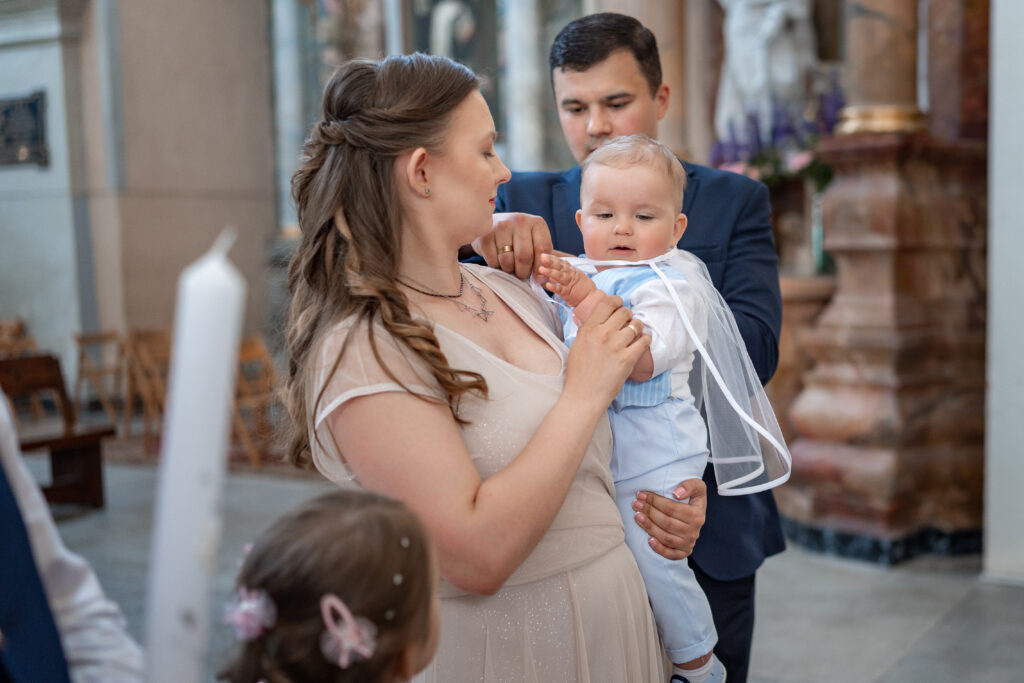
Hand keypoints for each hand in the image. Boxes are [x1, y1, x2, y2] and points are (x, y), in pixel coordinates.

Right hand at [473, 213, 553, 279]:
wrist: (492, 227)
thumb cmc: (518, 239)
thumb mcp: (534, 243)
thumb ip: (543, 259)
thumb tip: (544, 280)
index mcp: (536, 223)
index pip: (543, 248)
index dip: (540, 267)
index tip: (538, 279)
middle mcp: (520, 221)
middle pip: (524, 256)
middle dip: (523, 272)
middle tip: (521, 274)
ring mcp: (501, 226)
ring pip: (507, 261)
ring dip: (509, 269)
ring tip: (509, 265)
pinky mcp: (485, 235)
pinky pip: (493, 261)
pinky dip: (496, 266)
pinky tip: (498, 259)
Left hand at [537, 253, 594, 307]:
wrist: (591, 299)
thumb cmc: (582, 288)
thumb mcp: (575, 277)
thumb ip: (564, 274)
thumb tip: (551, 273)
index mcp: (572, 271)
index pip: (562, 262)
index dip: (553, 258)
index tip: (544, 254)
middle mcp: (571, 275)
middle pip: (560, 267)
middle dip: (551, 262)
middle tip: (542, 257)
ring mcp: (569, 284)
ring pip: (559, 276)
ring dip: (550, 272)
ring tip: (541, 269)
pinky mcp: (568, 293)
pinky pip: (560, 289)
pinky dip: (554, 286)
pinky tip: (547, 284)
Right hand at [562, 294, 649, 410]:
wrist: (583, 395)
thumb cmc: (578, 373)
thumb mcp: (577, 344)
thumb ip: (589, 329)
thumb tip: (600, 318)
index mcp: (589, 328)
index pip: (607, 303)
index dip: (617, 301)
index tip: (619, 306)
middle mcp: (603, 334)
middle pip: (624, 312)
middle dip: (628, 315)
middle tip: (628, 322)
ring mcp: (616, 346)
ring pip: (636, 325)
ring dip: (638, 327)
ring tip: (635, 333)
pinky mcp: (628, 359)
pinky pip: (644, 341)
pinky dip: (646, 339)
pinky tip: (643, 341)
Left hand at [631, 478, 706, 559]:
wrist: (696, 515)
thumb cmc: (692, 499)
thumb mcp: (698, 487)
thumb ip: (691, 486)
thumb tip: (676, 494)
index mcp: (697, 514)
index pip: (672, 508)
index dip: (655, 501)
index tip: (641, 494)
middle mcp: (694, 531)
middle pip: (667, 522)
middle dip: (649, 511)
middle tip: (636, 504)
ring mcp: (688, 543)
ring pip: (666, 537)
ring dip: (649, 527)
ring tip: (637, 516)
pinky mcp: (683, 552)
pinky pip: (671, 554)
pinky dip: (659, 549)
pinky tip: (649, 540)